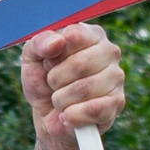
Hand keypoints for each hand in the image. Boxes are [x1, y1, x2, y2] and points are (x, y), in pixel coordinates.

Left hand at [17, 21, 125, 149]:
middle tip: (53, 85)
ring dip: (61, 99)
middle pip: (80, 64)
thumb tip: (57, 42)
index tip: (48, 63)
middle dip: (55, 79)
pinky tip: (67, 115)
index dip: (53, 55)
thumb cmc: (43, 81)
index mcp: (90, 34)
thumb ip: (39, 43)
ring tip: (60, 100)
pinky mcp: (117, 102)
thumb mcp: (32, 59)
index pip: (74, 35)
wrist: (47, 116)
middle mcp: (109, 51)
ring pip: (84, 89)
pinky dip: (72, 116)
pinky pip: (94, 109)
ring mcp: (116, 77)